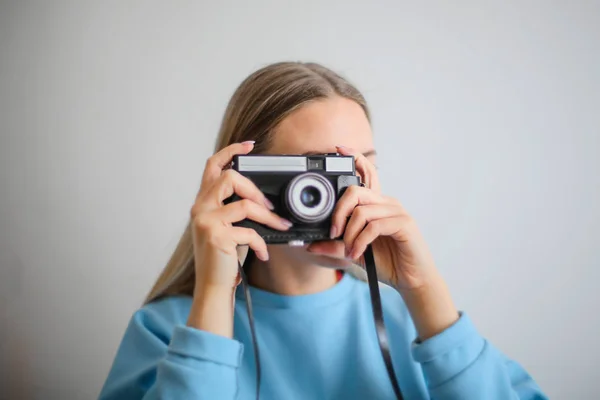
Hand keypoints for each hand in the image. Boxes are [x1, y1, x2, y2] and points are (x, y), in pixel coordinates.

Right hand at [190, 141, 291, 291]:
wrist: (212, 286)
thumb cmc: (223, 257)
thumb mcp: (228, 227)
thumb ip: (236, 208)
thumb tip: (263, 198)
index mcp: (203, 202)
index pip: (212, 166)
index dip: (231, 151)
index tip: (249, 145)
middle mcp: (200, 208)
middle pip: (230, 178)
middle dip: (256, 190)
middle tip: (270, 207)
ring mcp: (206, 221)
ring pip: (245, 204)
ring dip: (269, 217)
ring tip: (280, 227)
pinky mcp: (216, 237)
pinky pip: (249, 231)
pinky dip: (261, 243)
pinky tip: (263, 253)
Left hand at [307, 146, 458, 338]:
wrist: (412, 280)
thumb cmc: (387, 263)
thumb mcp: (354, 253)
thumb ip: (335, 246)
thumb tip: (311, 245)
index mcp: (376, 205)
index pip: (366, 174)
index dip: (355, 159)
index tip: (339, 149)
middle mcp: (387, 203)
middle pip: (355, 192)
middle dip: (338, 213)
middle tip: (333, 234)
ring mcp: (397, 212)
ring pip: (362, 211)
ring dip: (349, 234)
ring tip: (349, 251)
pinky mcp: (404, 224)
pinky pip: (374, 226)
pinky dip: (360, 241)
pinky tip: (357, 253)